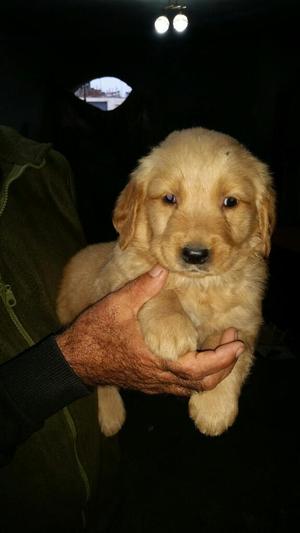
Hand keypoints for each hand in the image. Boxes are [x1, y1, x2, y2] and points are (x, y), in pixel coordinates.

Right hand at [56, 266, 243, 395]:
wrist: (73, 361)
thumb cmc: (94, 334)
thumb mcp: (116, 305)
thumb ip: (142, 287)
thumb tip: (162, 270)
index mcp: (157, 361)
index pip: (201, 369)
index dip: (224, 359)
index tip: (238, 343)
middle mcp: (159, 378)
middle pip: (203, 383)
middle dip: (224, 365)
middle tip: (232, 341)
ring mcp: (153, 384)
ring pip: (191, 387)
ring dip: (210, 371)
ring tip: (218, 347)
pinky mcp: (147, 383)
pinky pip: (179, 386)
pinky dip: (194, 374)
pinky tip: (192, 355)